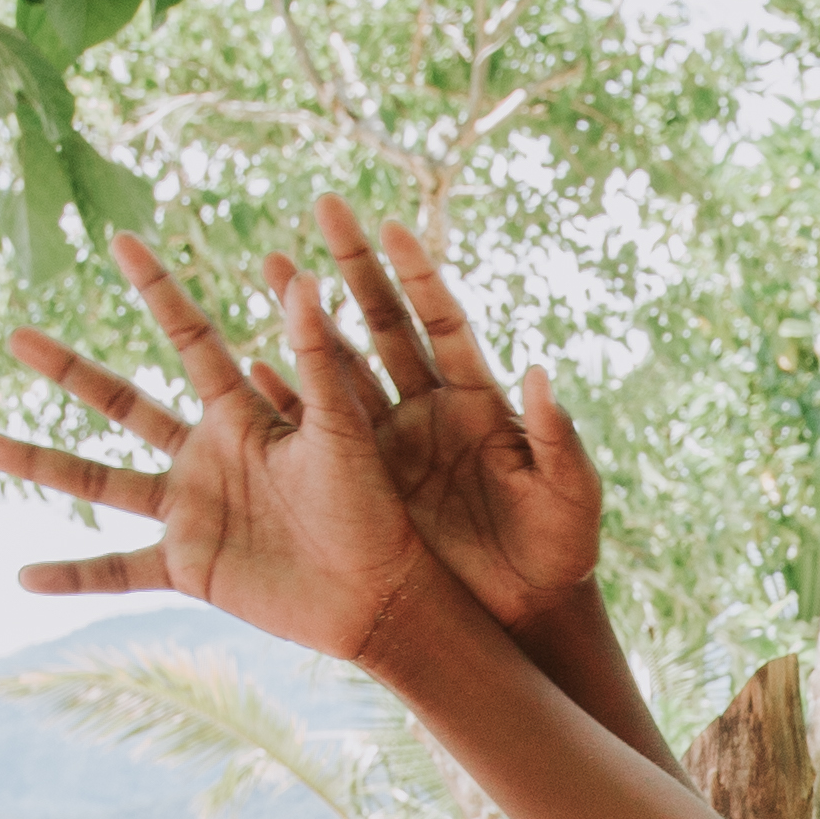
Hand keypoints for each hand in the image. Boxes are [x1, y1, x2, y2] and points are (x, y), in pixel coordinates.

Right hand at [0, 233, 448, 673]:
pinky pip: (119, 571)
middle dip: (68, 371)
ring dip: (40, 463)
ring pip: (100, 482)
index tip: (121, 238)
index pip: (190, 338)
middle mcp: (204, 455)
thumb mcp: (344, 431)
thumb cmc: (377, 508)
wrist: (382, 592)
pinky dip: (73, 575)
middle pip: (122, 402)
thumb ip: (319, 361)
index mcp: (242, 414)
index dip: (157, 289)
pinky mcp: (189, 567)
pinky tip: (22, 576)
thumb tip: (307, 280)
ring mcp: (190, 512)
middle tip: (12, 335)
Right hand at [311, 193, 608, 636]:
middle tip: (327, 205)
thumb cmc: (556, 552)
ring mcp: (391, 444)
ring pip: (341, 366)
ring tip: (275, 264)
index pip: (445, 323)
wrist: (522, 612)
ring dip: (308, 317)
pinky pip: (315, 434)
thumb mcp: (569, 499)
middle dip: (356, 267)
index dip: (421, 277)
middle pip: (385, 324)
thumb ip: (558, 440)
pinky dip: (286, 400)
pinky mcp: (364, 485)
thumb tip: (542, 373)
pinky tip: (250, 365)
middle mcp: (428, 409)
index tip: (394, 227)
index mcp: (479, 401)